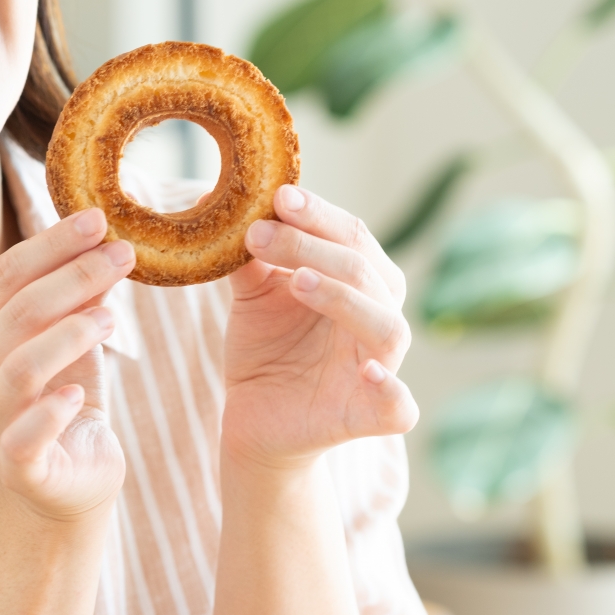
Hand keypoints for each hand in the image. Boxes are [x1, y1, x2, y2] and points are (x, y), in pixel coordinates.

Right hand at [0, 208, 131, 520]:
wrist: (69, 479)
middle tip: (123, 253)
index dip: (51, 245)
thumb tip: (102, 236)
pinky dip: (55, 408)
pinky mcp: (15, 469)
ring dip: (72, 333)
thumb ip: (76, 293)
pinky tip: (83, 391)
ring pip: (20, 367)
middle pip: (16, 314)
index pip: (0, 276)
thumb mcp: (71, 335)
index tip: (98, 219)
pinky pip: (26, 433)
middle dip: (74, 276)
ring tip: (113, 316)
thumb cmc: (63, 395)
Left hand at [221, 185, 418, 471]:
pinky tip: (369, 372)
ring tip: (298, 282)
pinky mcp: (371, 416)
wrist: (253, 418)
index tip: (276, 196)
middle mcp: (378, 318)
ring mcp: (380, 367)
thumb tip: (214, 198)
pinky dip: (391, 388)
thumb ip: (250, 255)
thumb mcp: (254, 295)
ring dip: (344, 298)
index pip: (352, 236)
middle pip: (365, 272)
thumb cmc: (267, 348)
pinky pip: (400, 406)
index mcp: (361, 282)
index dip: (317, 214)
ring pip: (387, 327)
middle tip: (261, 232)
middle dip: (313, 246)